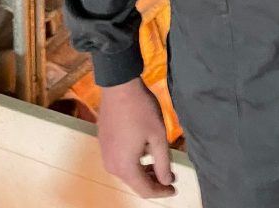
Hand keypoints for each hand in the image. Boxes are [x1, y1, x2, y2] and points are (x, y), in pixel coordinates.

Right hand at [98, 77, 175, 198]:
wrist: (119, 86)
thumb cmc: (141, 110)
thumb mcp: (158, 136)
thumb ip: (163, 162)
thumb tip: (166, 181)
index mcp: (125, 166)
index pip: (145, 190)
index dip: (161, 191)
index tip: (174, 188)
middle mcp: (111, 165)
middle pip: (134, 182)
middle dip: (153, 181)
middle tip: (170, 175)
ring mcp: (105, 154)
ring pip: (127, 171)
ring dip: (144, 170)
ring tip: (160, 162)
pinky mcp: (103, 143)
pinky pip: (120, 159)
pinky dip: (134, 160)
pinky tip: (144, 149)